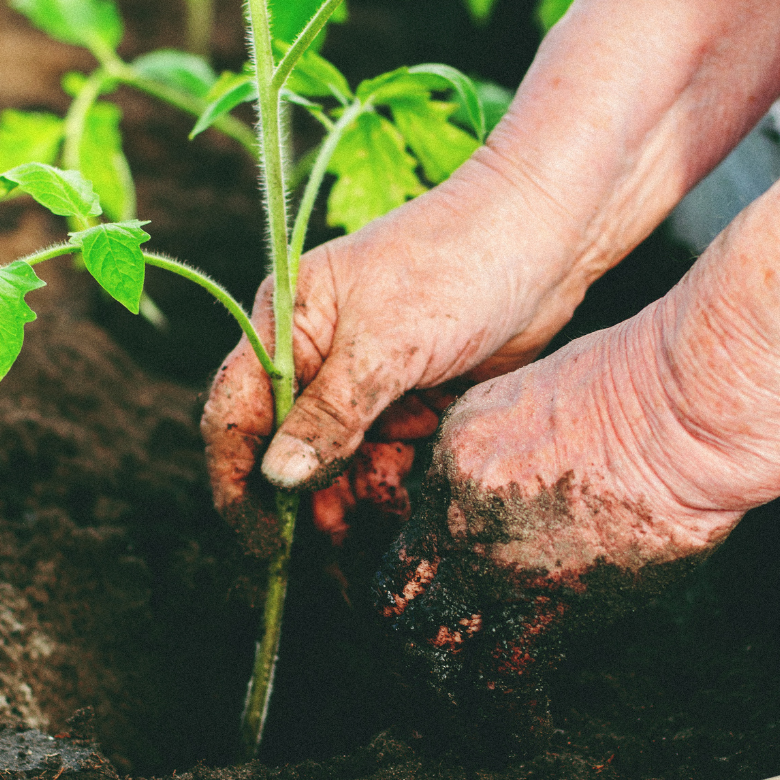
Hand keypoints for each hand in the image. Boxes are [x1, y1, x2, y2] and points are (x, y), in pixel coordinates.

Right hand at [201, 165, 586, 553]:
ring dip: (352, 494)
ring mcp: (364, 380)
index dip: (236, 478)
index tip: (257, 539)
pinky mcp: (410, 398)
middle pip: (286, 446)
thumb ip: (330, 415)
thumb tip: (277, 478)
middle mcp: (316, 354)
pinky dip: (392, 481)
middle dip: (303, 496)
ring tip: (381, 513)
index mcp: (287, 323)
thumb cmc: (455, 265)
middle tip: (330, 541)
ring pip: (337, 460)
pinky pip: (385, 457)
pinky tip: (410, 491)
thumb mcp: (387, 343)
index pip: (236, 411)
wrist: (544, 239)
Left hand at [373, 321, 740, 741]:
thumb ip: (502, 455)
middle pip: (405, 606)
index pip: (402, 543)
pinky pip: (510, 679)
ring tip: (458, 729)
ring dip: (448, 697)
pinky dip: (512, 716)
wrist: (672, 414)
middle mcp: (457, 521)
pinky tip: (521, 732)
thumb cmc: (629, 389)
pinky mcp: (553, 607)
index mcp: (450, 465)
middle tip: (424, 680)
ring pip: (443, 654)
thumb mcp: (530, 401)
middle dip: (410, 650)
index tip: (414, 614)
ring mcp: (497, 567)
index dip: (403, 589)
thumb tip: (506, 490)